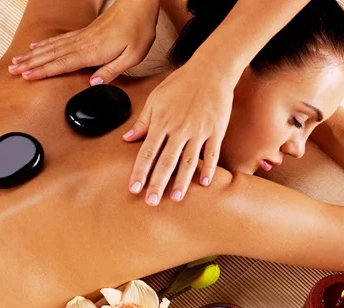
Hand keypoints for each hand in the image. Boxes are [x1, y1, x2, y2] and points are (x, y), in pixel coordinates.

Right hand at [8, 0, 159, 83]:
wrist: (138, 5)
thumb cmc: (138, 29)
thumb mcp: (133, 56)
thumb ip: (112, 71)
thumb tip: (94, 83)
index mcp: (94, 51)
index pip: (63, 63)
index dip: (44, 71)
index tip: (27, 76)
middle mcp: (83, 43)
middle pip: (51, 55)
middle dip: (30, 64)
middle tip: (12, 71)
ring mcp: (82, 36)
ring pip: (51, 47)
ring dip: (33, 55)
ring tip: (17, 62)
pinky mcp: (84, 33)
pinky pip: (59, 40)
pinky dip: (45, 44)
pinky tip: (36, 47)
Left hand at [125, 61, 234, 205]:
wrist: (210, 69)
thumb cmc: (181, 83)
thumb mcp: (155, 99)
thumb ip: (142, 122)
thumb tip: (127, 139)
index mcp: (162, 122)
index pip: (147, 152)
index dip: (140, 172)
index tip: (134, 189)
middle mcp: (179, 129)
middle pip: (166, 161)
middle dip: (157, 183)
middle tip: (151, 202)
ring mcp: (198, 131)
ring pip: (188, 161)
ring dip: (181, 181)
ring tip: (175, 198)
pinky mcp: (216, 130)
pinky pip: (211, 153)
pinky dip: (209, 168)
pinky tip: (204, 183)